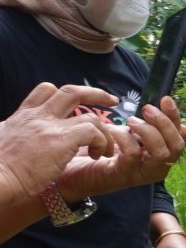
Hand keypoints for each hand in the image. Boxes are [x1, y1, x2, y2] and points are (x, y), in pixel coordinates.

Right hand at [0, 84, 120, 205]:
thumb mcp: (2, 141)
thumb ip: (15, 133)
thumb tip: (15, 136)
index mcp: (21, 117)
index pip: (45, 92)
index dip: (65, 94)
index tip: (80, 102)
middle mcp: (36, 117)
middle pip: (70, 91)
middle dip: (95, 93)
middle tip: (112, 101)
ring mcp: (49, 127)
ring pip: (90, 116)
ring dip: (104, 133)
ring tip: (102, 151)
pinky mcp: (60, 140)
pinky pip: (93, 132)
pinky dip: (101, 142)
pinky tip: (95, 156)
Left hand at [57, 98, 185, 198]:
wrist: (68, 175)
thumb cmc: (96, 154)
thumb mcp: (127, 138)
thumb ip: (147, 132)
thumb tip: (182, 126)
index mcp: (159, 157)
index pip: (179, 137)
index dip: (175, 117)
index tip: (164, 99)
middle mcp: (156, 168)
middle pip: (176, 147)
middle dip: (164, 124)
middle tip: (146, 110)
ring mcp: (141, 174)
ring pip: (161, 153)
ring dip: (148, 131)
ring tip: (130, 121)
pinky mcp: (122, 176)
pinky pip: (133, 155)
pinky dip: (125, 138)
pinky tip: (112, 131)